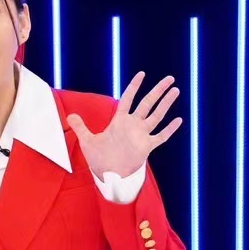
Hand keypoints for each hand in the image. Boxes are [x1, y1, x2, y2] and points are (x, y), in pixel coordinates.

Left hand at [66, 73, 181, 179]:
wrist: (108, 175)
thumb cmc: (98, 158)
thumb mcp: (87, 141)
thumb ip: (81, 127)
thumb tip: (69, 116)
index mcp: (119, 121)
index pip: (128, 99)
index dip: (134, 86)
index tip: (142, 74)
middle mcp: (132, 125)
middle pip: (148, 103)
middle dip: (158, 91)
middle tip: (169, 78)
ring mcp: (141, 135)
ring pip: (156, 116)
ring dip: (166, 104)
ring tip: (176, 91)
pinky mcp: (146, 147)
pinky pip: (160, 137)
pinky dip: (169, 129)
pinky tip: (178, 120)